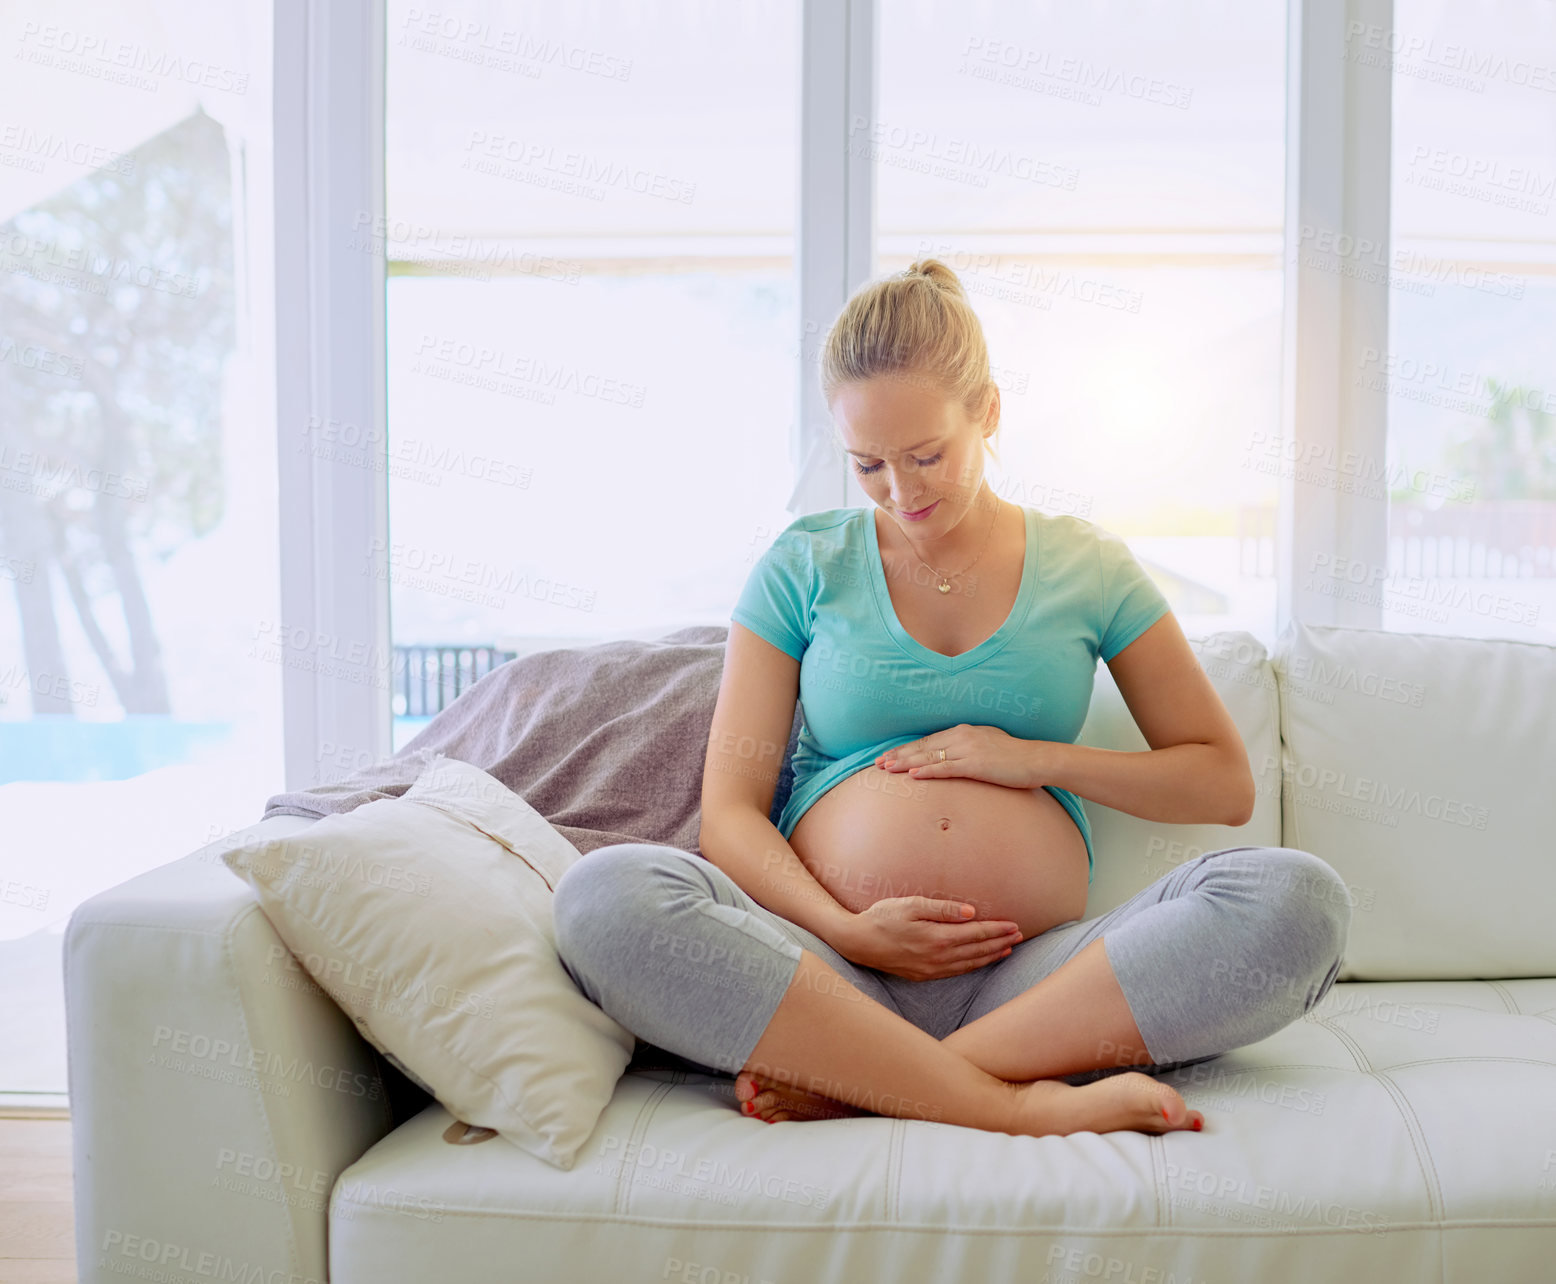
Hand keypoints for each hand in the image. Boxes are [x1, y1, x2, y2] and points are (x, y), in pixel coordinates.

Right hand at [836, 895, 1023, 980]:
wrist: (857, 943)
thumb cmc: (882, 918)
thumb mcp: (910, 905)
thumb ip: (942, 908)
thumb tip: (970, 912)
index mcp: (937, 937)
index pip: (976, 933)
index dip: (997, 929)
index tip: (1014, 925)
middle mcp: (938, 957)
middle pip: (977, 950)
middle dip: (1000, 942)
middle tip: (1020, 935)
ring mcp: (931, 969)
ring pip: (970, 963)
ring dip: (991, 956)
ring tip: (1008, 949)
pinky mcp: (924, 975)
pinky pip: (957, 972)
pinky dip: (973, 966)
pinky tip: (980, 961)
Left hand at [875, 724, 1046, 789]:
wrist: (1037, 760)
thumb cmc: (1015, 756)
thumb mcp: (987, 746)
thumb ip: (968, 749)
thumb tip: (953, 758)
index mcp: (964, 731)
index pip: (928, 740)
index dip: (907, 748)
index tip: (889, 755)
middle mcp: (963, 736)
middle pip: (923, 746)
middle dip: (899, 755)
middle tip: (878, 763)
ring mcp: (968, 749)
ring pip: (930, 756)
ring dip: (906, 763)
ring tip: (887, 769)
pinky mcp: (976, 765)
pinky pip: (947, 768)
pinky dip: (928, 771)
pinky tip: (913, 775)